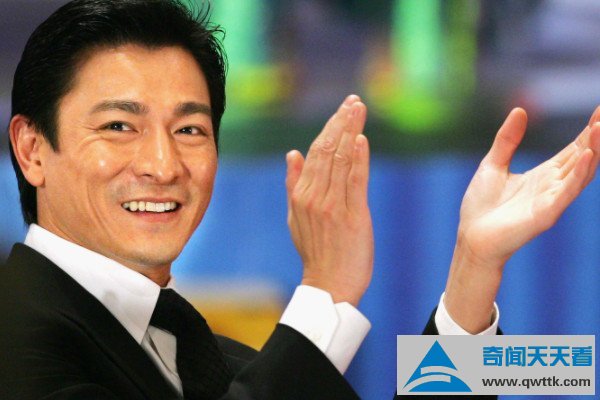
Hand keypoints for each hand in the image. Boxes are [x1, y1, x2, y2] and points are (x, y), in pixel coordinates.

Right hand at [285, 95, 372, 305]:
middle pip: (328, 151)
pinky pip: (355, 181)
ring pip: (340, 160)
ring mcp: (332, 206)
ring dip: (351, 132)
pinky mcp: (352, 216)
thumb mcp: (295, 216)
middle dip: (341, 122)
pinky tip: (361, 138)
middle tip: (354, 101)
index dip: (330, 128)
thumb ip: (294, 183)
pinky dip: (358, 159)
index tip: (343, 109)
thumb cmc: (316, 250)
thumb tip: (292, 152)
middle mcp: (314, 196)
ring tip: (359, 109)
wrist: (329, 284)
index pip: (316, 152)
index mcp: (301, 194)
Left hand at [444, 107, 599, 332]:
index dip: (587, 131)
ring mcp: (552, 200)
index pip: (573, 150)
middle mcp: (553, 186)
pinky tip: (587, 156)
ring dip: (593, 150)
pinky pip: (567, 192)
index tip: (599, 110)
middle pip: (582, 157)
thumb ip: (507, 139)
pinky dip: (578, 174)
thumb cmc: (481, 206)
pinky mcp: (546, 214)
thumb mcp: (492, 164)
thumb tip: (520, 110)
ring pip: (580, 172)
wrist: (470, 237)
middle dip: (595, 136)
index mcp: (543, 175)